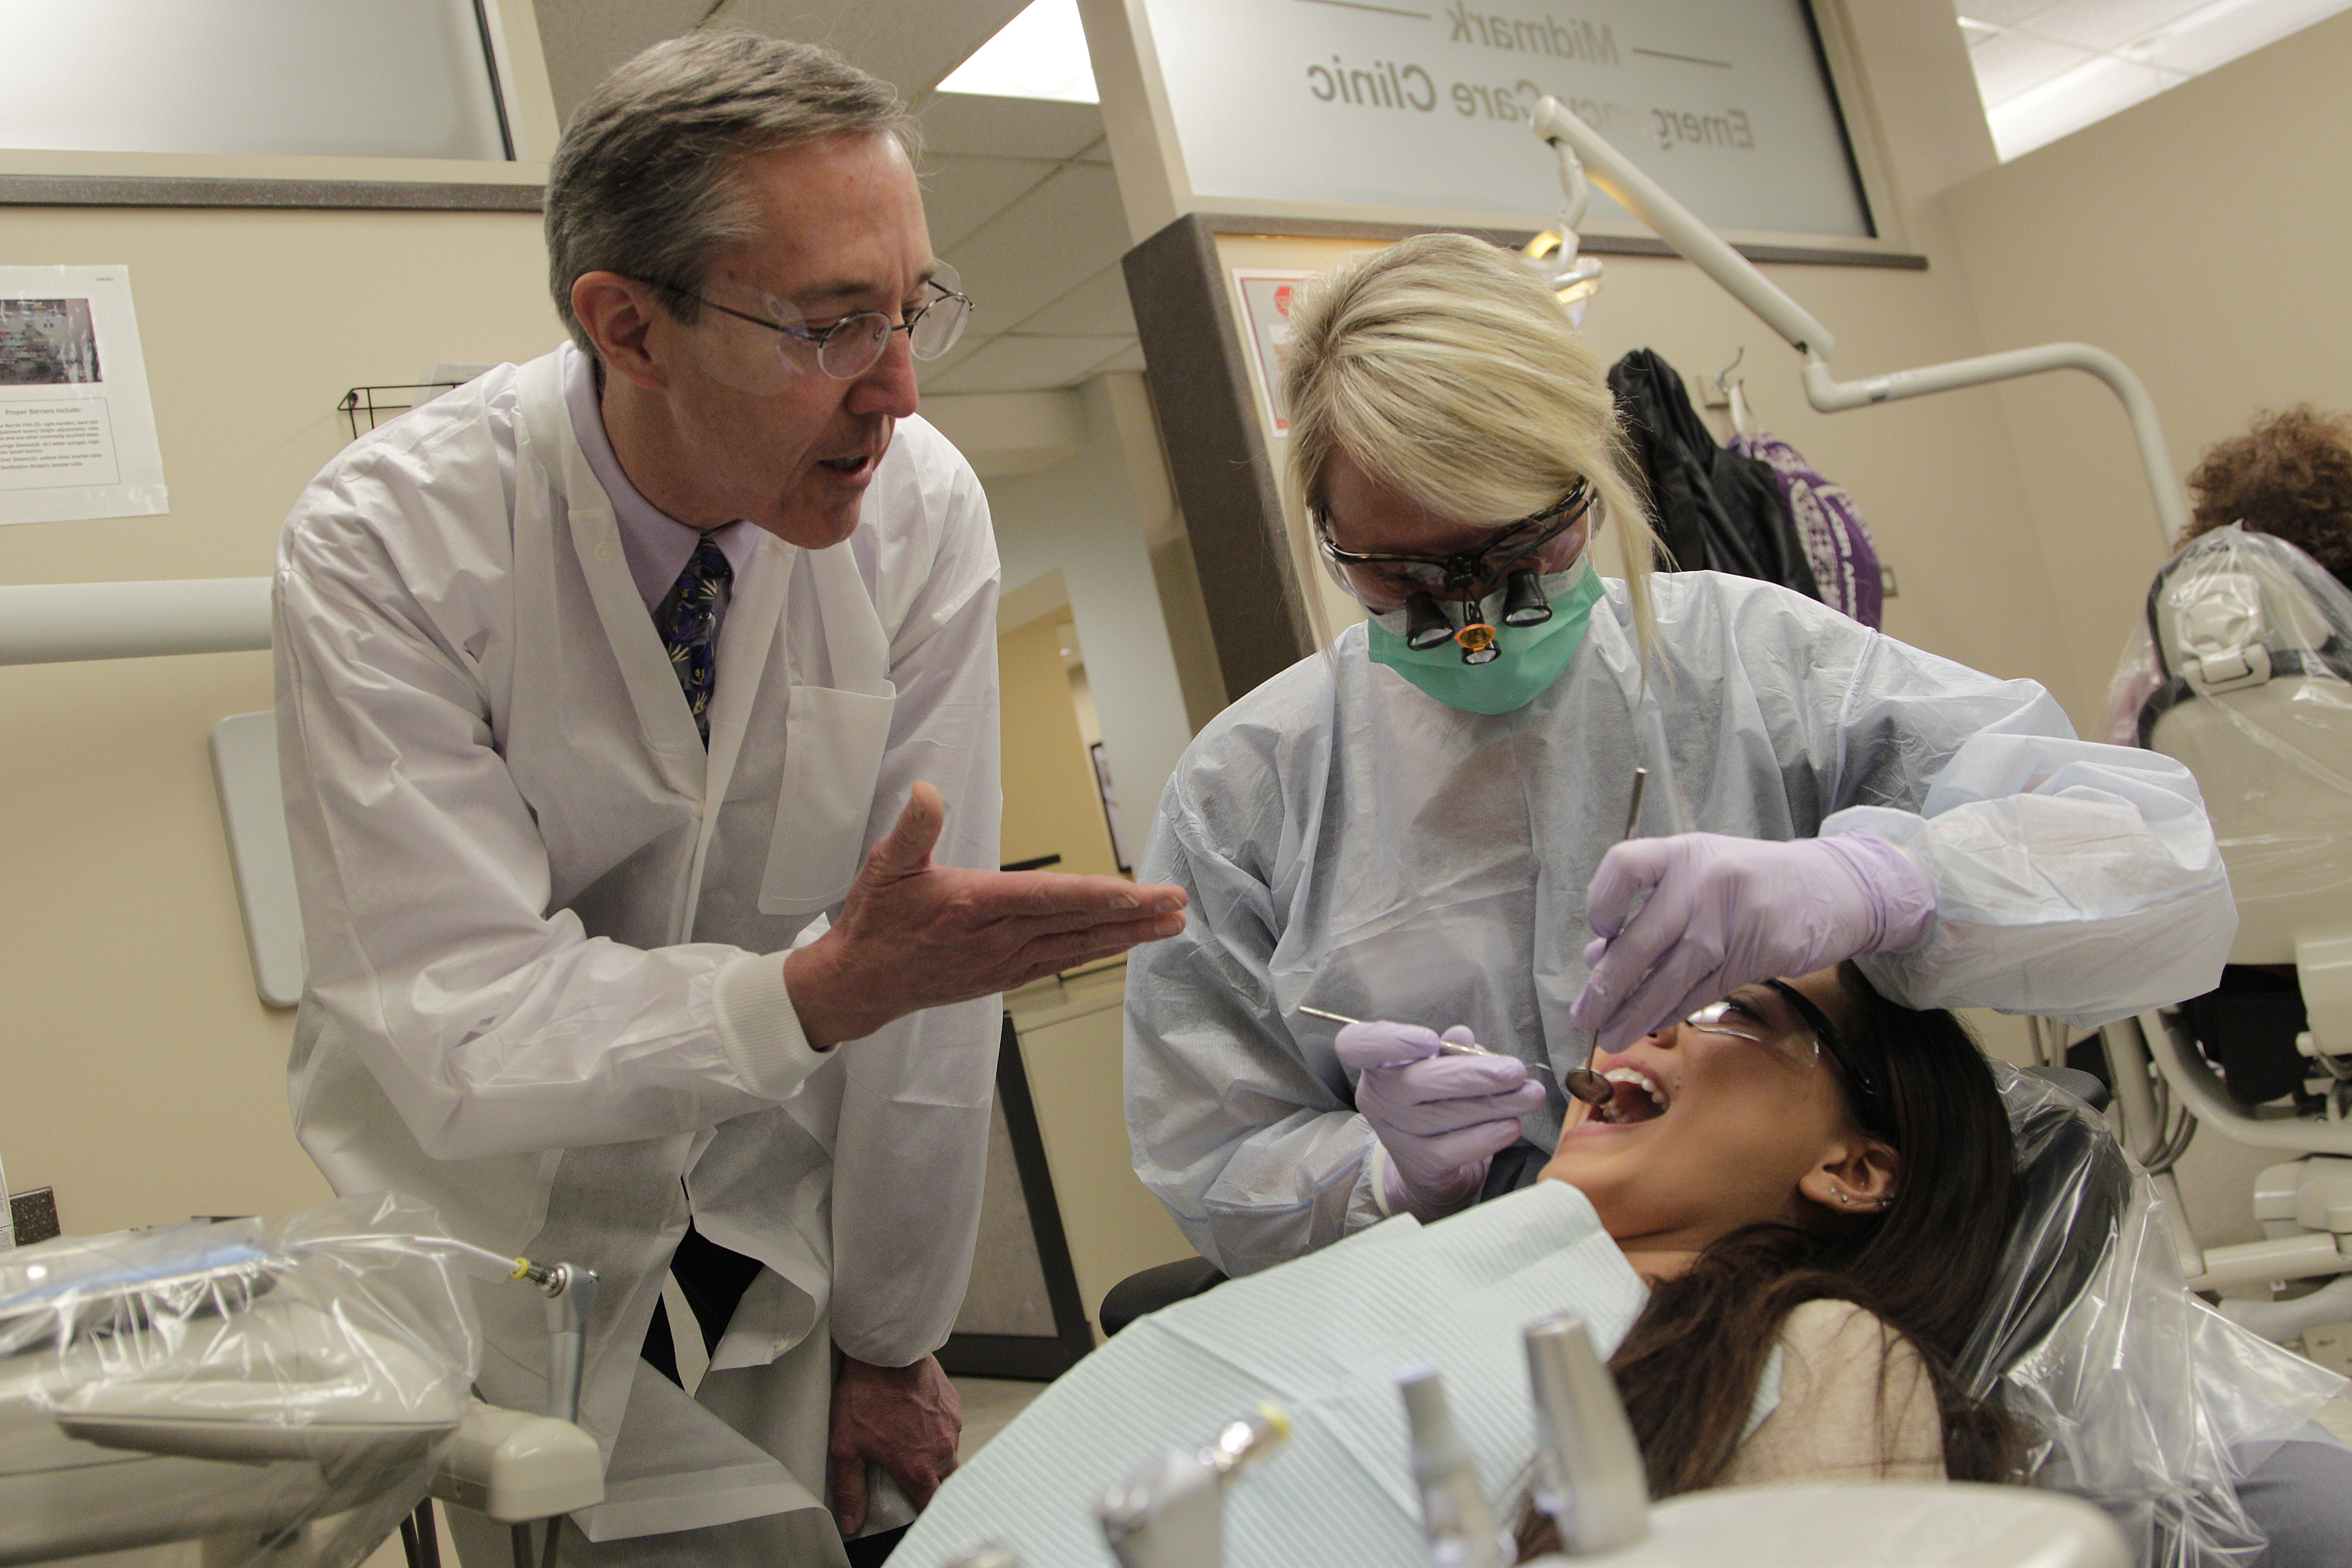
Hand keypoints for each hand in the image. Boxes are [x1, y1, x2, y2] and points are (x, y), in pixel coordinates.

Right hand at [786, 782, 1186, 1046]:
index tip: (1140, 892)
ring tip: (1169, 926)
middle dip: (1133, 915)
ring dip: (1127, 936)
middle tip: (1177, 905)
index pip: (1051, 898)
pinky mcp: (1005, 976)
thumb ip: (912, 829)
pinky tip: (1123, 944)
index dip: (1100, 895)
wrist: (859, 985)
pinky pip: (1061, 961)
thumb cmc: (875, 922)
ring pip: (1078, 946)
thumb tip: (925, 791)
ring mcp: (1005, 961)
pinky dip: (1097, 951)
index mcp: (974, 904)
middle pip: (1078, 923)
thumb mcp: (885, 867)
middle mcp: (998, 938)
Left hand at [828, 1352, 960, 1535]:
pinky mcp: (953, 1404)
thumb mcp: (846, 1447)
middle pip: (945, 1482)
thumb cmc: (866, 1395)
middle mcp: (940, 1450)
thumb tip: (851, 1522)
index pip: (931, 1506)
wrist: (887, 1351)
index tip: (915, 1512)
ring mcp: (951, 1425)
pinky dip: (937, 1429)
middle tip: (910, 1476)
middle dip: (931, 1484)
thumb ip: (850, 1490)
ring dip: (934, 1455)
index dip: (924, 1513)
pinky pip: (950, 1427)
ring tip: (910, 1442)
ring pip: (949, 1453)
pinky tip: (916, 1418)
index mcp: (917, 1468)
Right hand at [1335, 1020, 1544, 1221]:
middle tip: (1516, 1071)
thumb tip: (1463, 1037)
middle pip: (1416, 1083)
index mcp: (1378, 1064)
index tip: (1429, 1040)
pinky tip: (1512, 1125)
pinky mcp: (1420, 1164)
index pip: (1358, 1045)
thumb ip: (1452, 1050)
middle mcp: (1378, 1098)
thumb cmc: (1436, 1100)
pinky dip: (1489, 1136)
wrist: (1430, 1165)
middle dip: (1473, 1076)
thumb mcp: (1441, 1067)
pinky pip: (1456, 1149)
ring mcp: (1396, 1134)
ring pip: (1445, 1116)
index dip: (1390, 1041)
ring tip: (1531, 1095)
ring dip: (1496, 1104)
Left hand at [1571, 831, 1933, 1052]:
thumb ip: (1648, 908)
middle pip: (1641, 941)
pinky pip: (1700, 992)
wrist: (1828, 888)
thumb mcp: (1697, 872)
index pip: (1623, 868)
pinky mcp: (1753, 956)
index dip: (1601, 904)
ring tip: (1610, 1035)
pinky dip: (1671, 1013)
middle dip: (1606, 987)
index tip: (1600, 934)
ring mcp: (1730, 921)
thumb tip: (1596, 957)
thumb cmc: (1745, 880)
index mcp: (1682, 852)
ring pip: (1670, 978)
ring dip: (1634, 1014)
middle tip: (1585, 1016)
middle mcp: (1703, 883)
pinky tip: (1650, 1024)